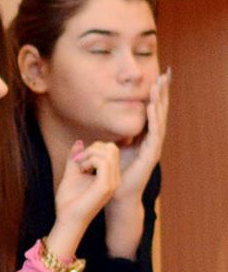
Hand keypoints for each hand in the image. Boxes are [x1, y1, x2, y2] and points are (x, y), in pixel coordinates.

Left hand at [48, 138, 120, 257]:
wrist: (67, 219)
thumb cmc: (69, 201)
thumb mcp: (72, 174)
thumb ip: (76, 159)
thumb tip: (79, 142)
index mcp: (109, 175)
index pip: (110, 150)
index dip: (93, 148)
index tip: (76, 159)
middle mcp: (114, 178)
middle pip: (112, 148)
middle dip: (93, 148)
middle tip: (77, 160)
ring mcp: (113, 182)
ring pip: (110, 152)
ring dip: (90, 153)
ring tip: (79, 165)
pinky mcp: (106, 186)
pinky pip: (104, 163)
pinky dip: (91, 160)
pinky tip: (82, 169)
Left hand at [115, 69, 170, 204]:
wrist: (114, 197)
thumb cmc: (111, 175)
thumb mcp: (110, 150)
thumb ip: (113, 137)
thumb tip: (106, 126)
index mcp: (143, 139)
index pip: (151, 113)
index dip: (154, 96)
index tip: (155, 78)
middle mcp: (151, 141)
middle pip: (159, 112)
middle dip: (161, 93)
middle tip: (165, 75)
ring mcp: (153, 148)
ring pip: (159, 120)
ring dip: (159, 102)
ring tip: (159, 86)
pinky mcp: (151, 156)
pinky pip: (154, 134)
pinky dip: (154, 119)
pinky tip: (153, 107)